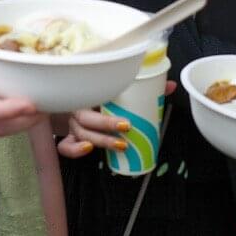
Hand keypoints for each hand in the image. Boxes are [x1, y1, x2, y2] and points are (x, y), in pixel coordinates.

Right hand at [57, 82, 176, 157]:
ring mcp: (71, 124)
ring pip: (81, 133)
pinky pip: (65, 146)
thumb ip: (143, 88)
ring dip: (100, 140)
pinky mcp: (67, 137)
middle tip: (126, 128)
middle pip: (87, 118)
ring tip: (120, 145)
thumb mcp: (116, 92)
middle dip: (106, 124)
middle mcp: (78, 108)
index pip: (94, 97)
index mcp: (90, 93)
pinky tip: (88, 150)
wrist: (70, 103)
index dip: (110, 108)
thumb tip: (171, 85)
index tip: (127, 120)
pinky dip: (74, 150)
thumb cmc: (98, 98)